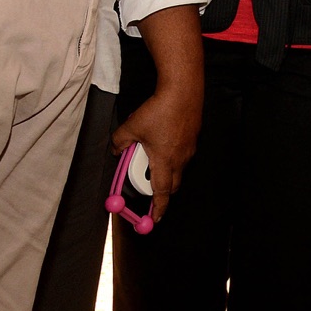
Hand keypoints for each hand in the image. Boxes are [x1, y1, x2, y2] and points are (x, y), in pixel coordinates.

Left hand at [110, 81, 200, 223]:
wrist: (183, 91)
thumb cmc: (159, 109)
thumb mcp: (131, 126)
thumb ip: (120, 141)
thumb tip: (117, 150)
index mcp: (164, 160)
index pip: (161, 192)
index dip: (158, 208)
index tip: (154, 219)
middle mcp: (180, 158)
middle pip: (172, 184)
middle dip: (161, 192)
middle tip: (149, 189)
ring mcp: (189, 148)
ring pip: (178, 169)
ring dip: (166, 171)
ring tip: (152, 157)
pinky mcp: (193, 138)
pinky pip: (183, 154)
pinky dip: (172, 156)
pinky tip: (162, 140)